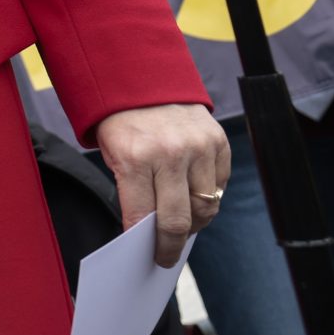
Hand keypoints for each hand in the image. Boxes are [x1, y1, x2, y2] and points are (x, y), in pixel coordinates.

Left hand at [93, 104, 228, 265]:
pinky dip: (208, 198)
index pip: (143, 216)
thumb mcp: (113, 154)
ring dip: (194, 223)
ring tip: (182, 225)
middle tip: (167, 256)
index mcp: (135, 158)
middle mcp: (170, 154)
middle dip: (171, 245)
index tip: (151, 257)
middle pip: (179, 220)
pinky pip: (220, 186)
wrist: (143, 76)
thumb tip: (149, 232)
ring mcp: (199, 148)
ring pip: (206, 208)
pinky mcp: (219, 142)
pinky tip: (194, 196)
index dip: (147, 242)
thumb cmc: (123, 122)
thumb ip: (132, 190)